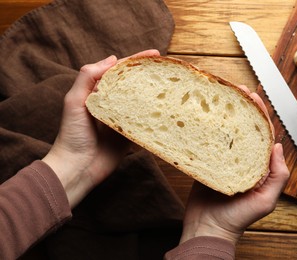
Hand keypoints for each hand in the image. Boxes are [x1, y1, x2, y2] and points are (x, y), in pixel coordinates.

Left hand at [42, 49, 159, 207]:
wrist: (77, 168)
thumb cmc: (72, 134)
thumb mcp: (74, 101)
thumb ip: (88, 78)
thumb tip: (112, 58)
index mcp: (98, 93)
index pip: (120, 71)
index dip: (136, 61)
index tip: (155, 54)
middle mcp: (111, 104)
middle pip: (133, 84)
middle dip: (149, 75)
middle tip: (168, 69)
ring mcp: (122, 119)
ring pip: (141, 102)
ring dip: (154, 94)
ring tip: (171, 86)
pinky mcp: (130, 135)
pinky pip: (144, 122)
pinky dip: (154, 115)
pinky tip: (166, 110)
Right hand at [179, 89, 289, 244]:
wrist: (209, 228)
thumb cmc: (238, 219)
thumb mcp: (266, 200)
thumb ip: (277, 176)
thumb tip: (279, 147)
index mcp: (259, 166)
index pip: (262, 134)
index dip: (260, 114)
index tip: (255, 96)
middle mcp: (243, 159)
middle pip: (245, 128)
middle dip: (244, 107)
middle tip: (238, 89)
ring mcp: (225, 159)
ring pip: (228, 131)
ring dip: (227, 113)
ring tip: (223, 96)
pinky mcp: (208, 162)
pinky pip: (210, 142)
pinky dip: (210, 128)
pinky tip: (208, 116)